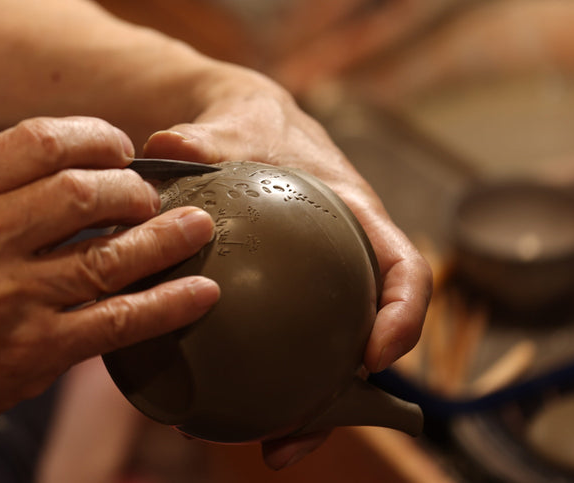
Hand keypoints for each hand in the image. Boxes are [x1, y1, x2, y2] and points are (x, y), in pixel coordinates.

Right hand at [0, 116, 218, 474]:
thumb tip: (61, 165)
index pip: (42, 139)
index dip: (95, 138)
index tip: (116, 148)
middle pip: (86, 188)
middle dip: (133, 186)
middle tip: (148, 196)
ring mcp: (8, 297)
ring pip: (112, 252)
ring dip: (167, 236)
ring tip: (199, 225)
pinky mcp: (31, 353)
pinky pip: (118, 320)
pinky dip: (169, 304)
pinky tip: (202, 292)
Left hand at [143, 83, 431, 468]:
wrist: (242, 126)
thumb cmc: (252, 124)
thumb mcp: (233, 123)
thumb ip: (203, 136)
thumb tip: (168, 147)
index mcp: (356, 218)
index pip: (405, 271)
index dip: (403, 317)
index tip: (375, 358)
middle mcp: (346, 262)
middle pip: (367, 339)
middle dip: (346, 400)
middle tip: (298, 433)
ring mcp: (317, 288)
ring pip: (327, 360)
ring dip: (306, 412)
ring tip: (269, 449)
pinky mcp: (285, 302)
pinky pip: (284, 349)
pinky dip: (263, 385)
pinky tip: (216, 410)